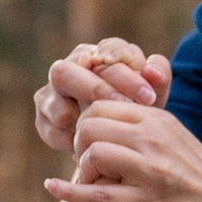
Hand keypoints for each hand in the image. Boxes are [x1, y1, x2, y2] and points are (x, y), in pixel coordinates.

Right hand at [34, 35, 168, 157]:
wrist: (121, 140)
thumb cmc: (138, 109)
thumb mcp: (154, 95)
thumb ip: (158, 80)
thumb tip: (153, 71)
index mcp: (98, 53)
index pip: (105, 54)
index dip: (127, 76)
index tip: (149, 97)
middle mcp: (70, 66)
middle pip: (67, 71)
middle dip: (97, 91)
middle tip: (124, 110)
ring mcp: (51, 92)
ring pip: (55, 103)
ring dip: (81, 120)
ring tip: (106, 133)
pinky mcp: (43, 117)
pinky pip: (50, 128)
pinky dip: (70, 140)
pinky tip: (91, 147)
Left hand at [47, 94, 201, 201]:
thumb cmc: (199, 173)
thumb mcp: (175, 134)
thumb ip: (144, 121)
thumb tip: (108, 108)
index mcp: (158, 119)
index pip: (103, 104)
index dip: (86, 120)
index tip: (90, 138)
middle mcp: (153, 140)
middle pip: (91, 125)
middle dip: (78, 142)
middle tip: (85, 158)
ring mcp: (150, 172)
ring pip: (94, 154)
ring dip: (82, 167)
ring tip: (90, 177)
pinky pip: (97, 195)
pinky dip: (69, 191)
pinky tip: (53, 186)